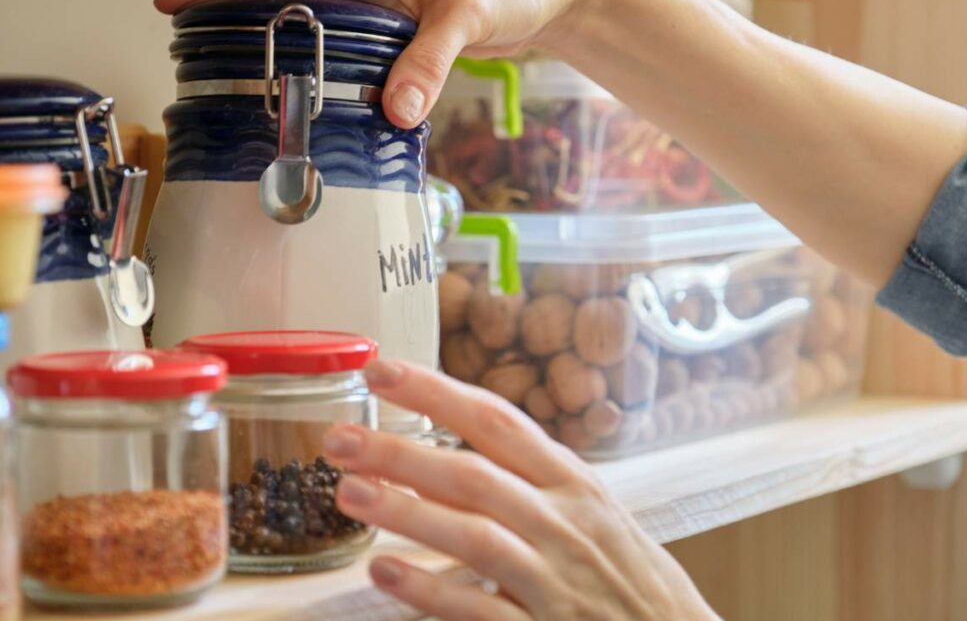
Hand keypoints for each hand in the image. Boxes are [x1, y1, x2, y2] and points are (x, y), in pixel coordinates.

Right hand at [154, 0, 597, 127]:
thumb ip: (428, 61)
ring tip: (227, 59)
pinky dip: (313, 48)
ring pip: (306, 5)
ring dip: (266, 26)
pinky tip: (302, 77)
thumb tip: (396, 110)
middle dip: (227, 1)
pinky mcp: (398, 19)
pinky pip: (339, 31)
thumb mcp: (465, 18)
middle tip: (186, 36)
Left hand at [321, 360, 717, 620]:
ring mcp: (557, 580)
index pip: (497, 421)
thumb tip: (445, 453)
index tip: (382, 370)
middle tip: (338, 438)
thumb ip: (526, 481)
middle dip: (402, 452)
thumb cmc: (628, 574)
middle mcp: (565, 523)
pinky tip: (387, 575)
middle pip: (474, 475)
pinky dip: (432, 593)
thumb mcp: (589, 512)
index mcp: (573, 482)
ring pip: (475, 536)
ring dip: (408, 513)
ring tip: (350, 494)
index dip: (436, 391)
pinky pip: (483, 612)